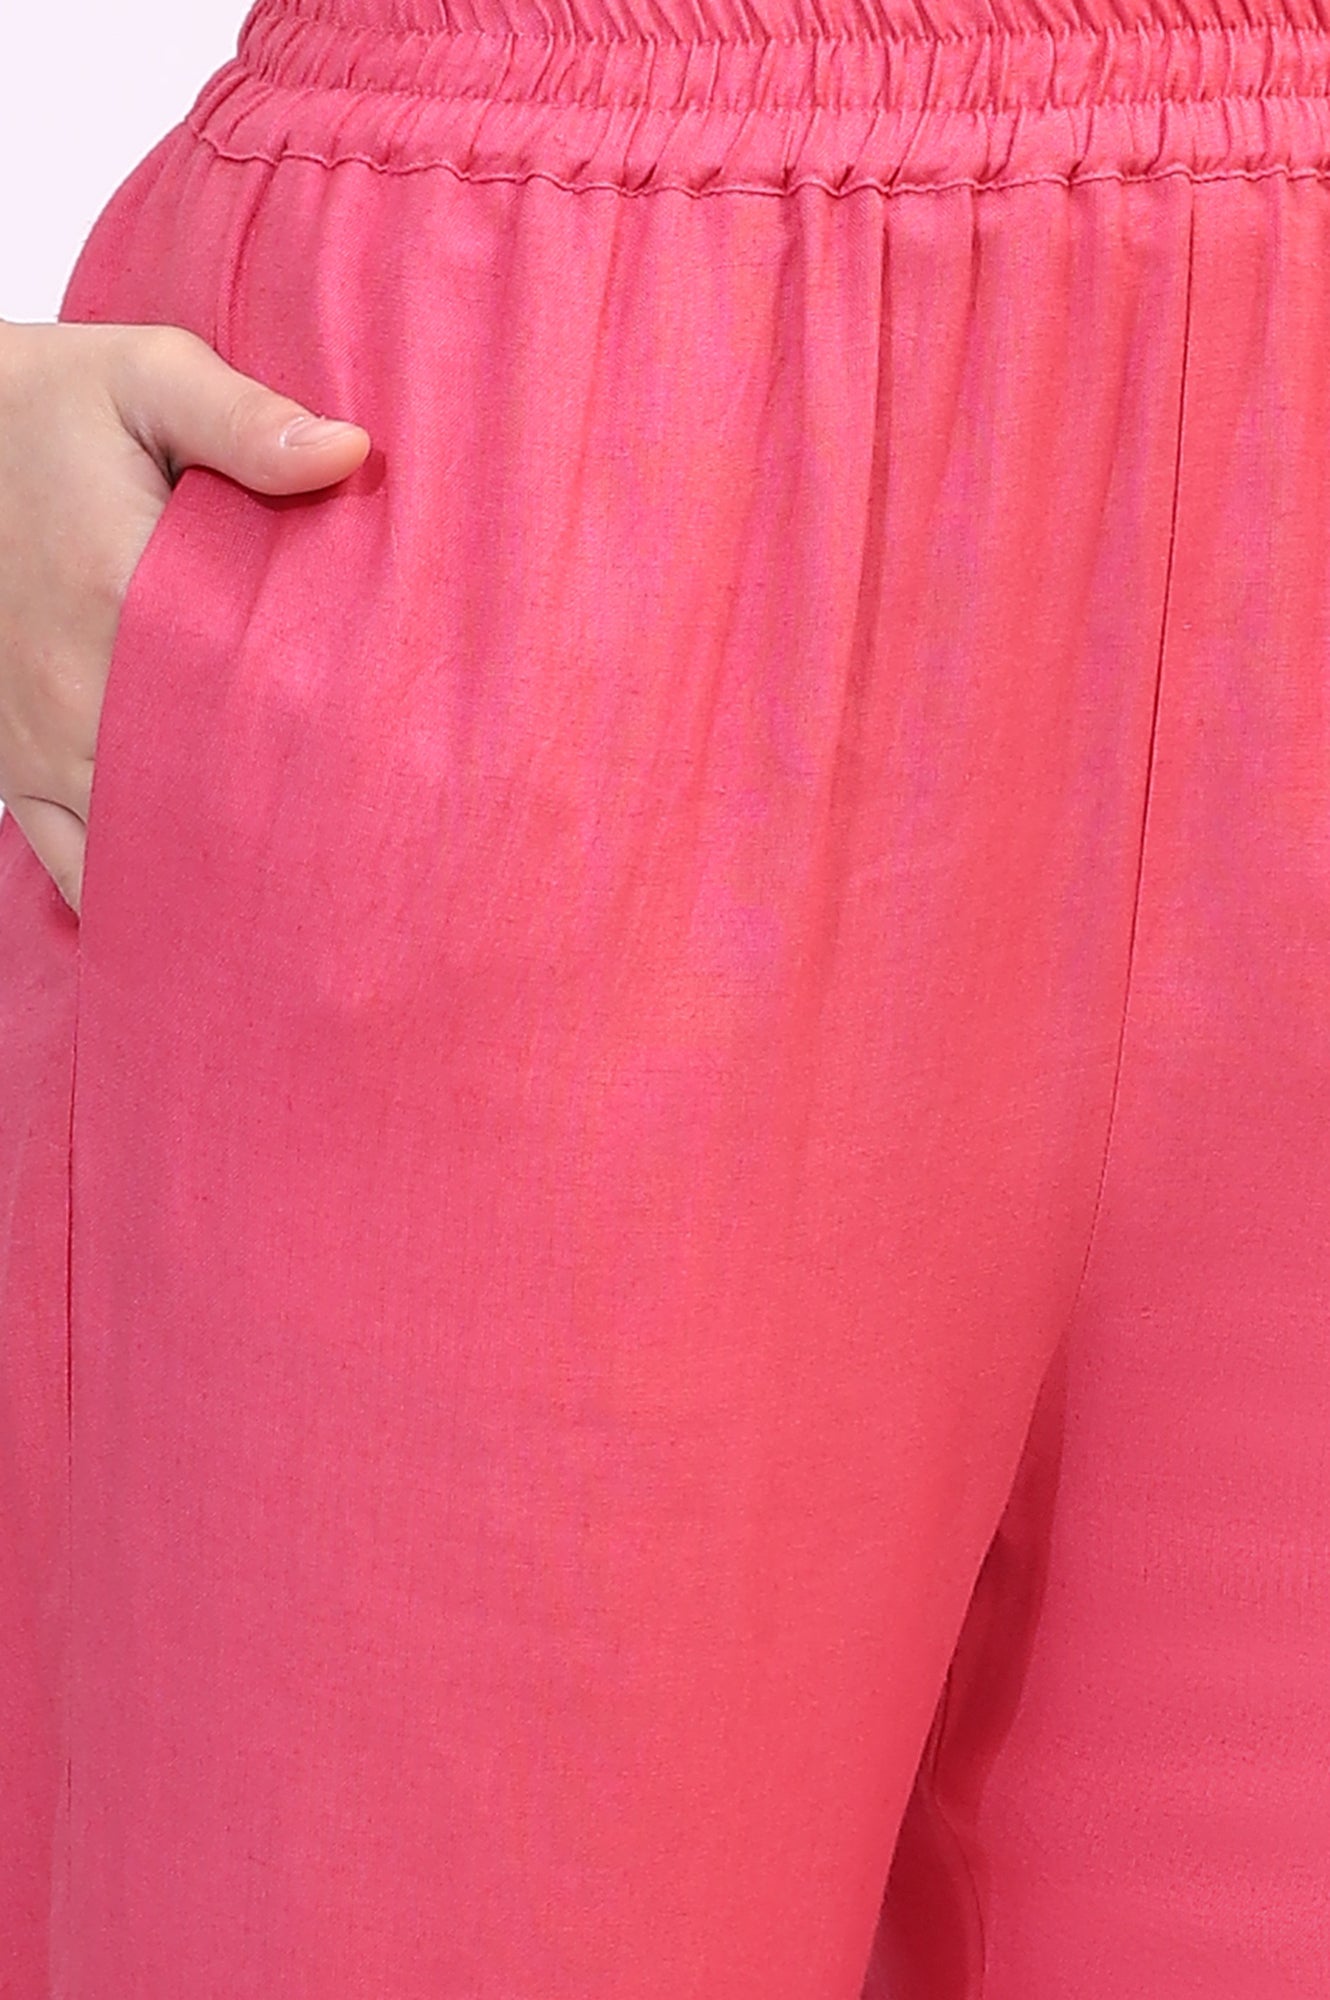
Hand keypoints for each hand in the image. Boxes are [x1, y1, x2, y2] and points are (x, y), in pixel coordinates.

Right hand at [0, 317, 370, 915]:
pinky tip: (206, 924)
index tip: (401, 791)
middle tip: (380, 879)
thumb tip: (350, 453)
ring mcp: (38, 741)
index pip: (243, 705)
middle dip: (288, 838)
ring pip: (140, 849)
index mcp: (118, 593)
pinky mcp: (13, 768)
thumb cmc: (41, 403)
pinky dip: (137, 897)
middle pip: (203, 796)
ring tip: (309, 917)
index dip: (327, 756)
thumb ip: (242, 419)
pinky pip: (72, 864)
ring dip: (220, 879)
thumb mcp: (141, 376)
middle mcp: (76, 690)